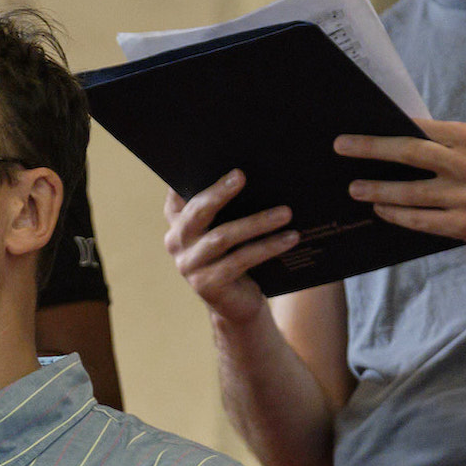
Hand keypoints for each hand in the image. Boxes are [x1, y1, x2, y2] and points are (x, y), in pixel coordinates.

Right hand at [163, 170, 297, 325]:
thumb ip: (226, 204)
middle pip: (197, 212)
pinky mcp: (207, 285)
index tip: (208, 161)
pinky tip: (289, 238)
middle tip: (241, 176)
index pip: (178, 194)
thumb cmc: (235, 256)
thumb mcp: (228, 227)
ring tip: (286, 212)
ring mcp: (188, 266)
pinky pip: (240, 260)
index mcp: (178, 222)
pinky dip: (267, 247)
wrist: (237, 304)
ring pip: (222, 237)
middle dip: (219, 193)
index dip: (187, 178)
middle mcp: (176, 242)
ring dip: (257, 222)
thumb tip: (246, 170)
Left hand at [338, 120, 465, 251]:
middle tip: (342, 146)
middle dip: (371, 148)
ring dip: (377, 189)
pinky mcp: (464, 224)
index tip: (361, 125)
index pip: (421, 128)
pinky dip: (397, 214)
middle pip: (409, 153)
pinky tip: (380, 209)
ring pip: (410, 192)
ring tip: (354, 187)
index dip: (387, 127)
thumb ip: (449, 144)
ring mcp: (465, 197)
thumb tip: (403, 137)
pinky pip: (420, 220)